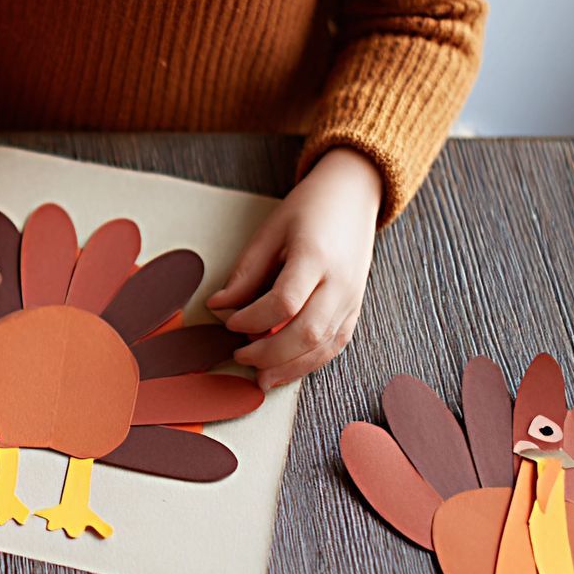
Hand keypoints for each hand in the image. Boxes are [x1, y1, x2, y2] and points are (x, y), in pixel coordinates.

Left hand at [206, 147, 382, 388]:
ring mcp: (353, 298)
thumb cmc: (309, 210)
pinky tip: (285, 370)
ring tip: (259, 376)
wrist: (353, 197)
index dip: (252, 320)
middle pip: (307, 332)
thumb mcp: (269, 231)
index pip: (284, 302)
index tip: (229, 323)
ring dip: (290, 367)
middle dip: (269, 353)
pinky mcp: (356, 308)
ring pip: (324, 346)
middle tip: (239, 355)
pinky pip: (335, 345)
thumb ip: (245, 272)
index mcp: (316, 256)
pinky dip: (309, 362)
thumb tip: (218, 306)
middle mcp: (341, 282)